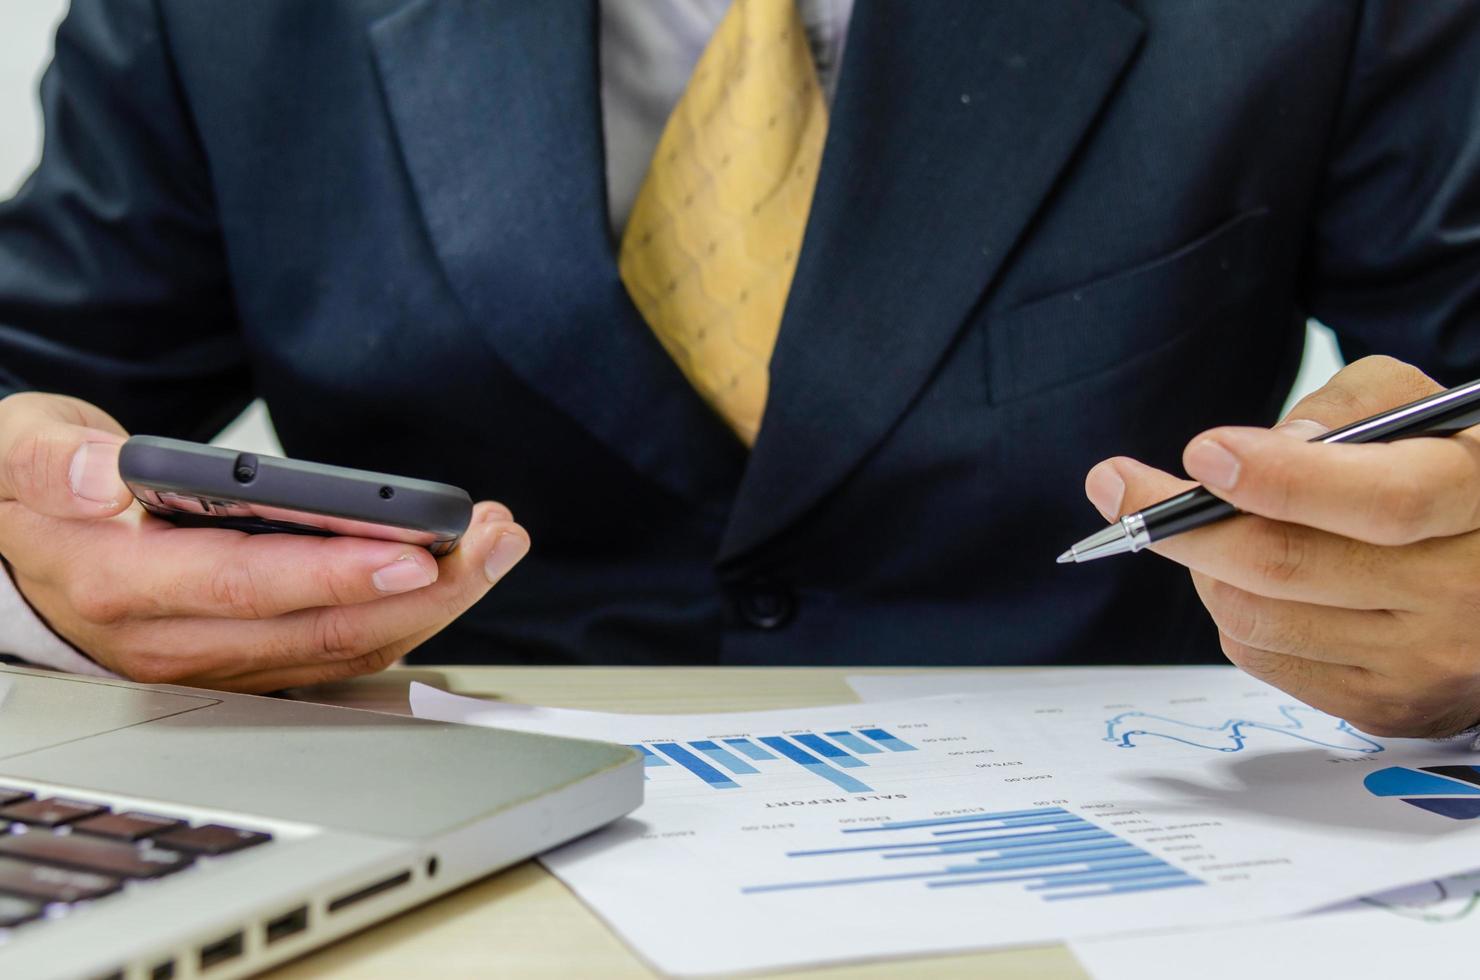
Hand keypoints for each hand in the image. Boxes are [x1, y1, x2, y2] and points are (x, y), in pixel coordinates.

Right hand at [0, 392, 527, 691]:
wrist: (16, 545)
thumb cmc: (29, 491)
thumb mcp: (13, 450)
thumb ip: (47, 460)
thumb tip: (101, 473)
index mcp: (119, 585)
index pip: (245, 584)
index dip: (335, 572)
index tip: (416, 550)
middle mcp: (173, 640)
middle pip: (318, 627)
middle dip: (423, 587)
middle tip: (495, 540)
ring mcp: (215, 660)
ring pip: (342, 645)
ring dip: (433, 602)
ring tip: (495, 546)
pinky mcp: (247, 659)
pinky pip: (338, 649)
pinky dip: (405, 614)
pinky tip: (455, 573)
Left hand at [1083, 356, 1479, 737]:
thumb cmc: (1449, 478)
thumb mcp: (1424, 412)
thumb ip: (1352, 406)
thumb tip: (1268, 449)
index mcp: (1477, 500)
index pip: (1380, 501)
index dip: (1282, 479)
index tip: (1202, 453)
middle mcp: (1461, 592)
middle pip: (1285, 567)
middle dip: (1182, 524)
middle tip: (1117, 485)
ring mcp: (1424, 662)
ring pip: (1254, 616)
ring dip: (1203, 567)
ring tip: (1200, 529)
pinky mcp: (1386, 707)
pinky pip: (1262, 656)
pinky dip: (1232, 608)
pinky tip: (1244, 577)